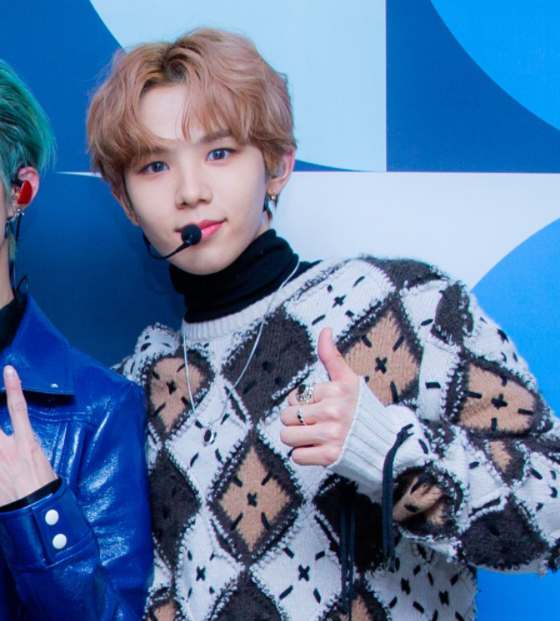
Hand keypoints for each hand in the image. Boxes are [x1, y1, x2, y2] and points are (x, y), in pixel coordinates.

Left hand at [0, 366, 56, 505]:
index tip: (9, 370)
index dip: (14, 387)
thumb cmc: (43, 488)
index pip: (18, 408)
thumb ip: (24, 447)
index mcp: (26, 443)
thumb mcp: (40, 461)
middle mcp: (5, 450)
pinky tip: (0, 446)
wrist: (36, 514)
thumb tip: (16, 441)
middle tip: (4, 430)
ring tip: (4, 448)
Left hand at [280, 327, 359, 466]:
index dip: (303, 404)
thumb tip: (325, 330)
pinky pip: (297, 456)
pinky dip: (305, 455)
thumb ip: (332, 357)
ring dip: (298, 439)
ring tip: (315, 436)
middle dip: (296, 421)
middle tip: (315, 423)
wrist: (386, 444)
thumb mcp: (349, 381)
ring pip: (287, 436)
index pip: (295, 396)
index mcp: (335, 391)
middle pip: (286, 416)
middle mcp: (333, 411)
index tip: (319, 408)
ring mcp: (331, 435)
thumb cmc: (363, 411)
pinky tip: (320, 449)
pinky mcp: (330, 456)